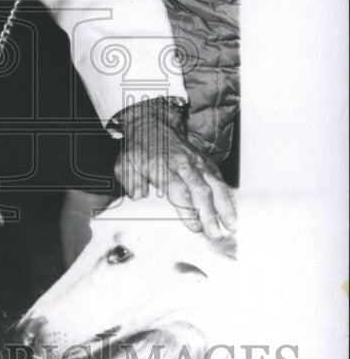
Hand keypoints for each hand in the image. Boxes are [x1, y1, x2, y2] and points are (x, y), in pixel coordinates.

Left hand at [114, 97, 236, 239]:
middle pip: (201, 190)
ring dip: (226, 206)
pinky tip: (233, 212)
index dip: (188, 210)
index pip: (179, 191)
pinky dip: (228, 196)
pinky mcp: (206, 163)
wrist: (153, 124)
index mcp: (164, 167)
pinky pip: (220, 180)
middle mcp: (184, 165)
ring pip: (216, 184)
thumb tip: (137, 196)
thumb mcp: (125, 164)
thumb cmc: (139, 149)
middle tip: (216, 234)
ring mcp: (198, 163)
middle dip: (210, 214)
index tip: (196, 228)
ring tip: (233, 226)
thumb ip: (130, 181)